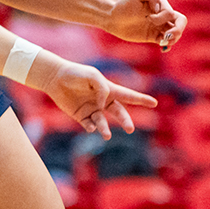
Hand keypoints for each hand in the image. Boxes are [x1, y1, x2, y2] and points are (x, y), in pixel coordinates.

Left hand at [33, 55, 156, 138]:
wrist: (55, 78)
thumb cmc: (75, 74)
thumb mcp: (91, 75)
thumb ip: (102, 87)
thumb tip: (104, 103)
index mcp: (108, 89)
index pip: (128, 95)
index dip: (141, 99)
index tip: (154, 103)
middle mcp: (102, 101)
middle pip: (119, 113)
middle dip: (126, 121)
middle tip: (130, 129)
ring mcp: (92, 110)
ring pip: (103, 122)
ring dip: (105, 128)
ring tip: (106, 134)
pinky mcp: (81, 116)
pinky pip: (89, 125)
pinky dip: (92, 127)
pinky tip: (91, 126)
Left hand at [105, 0, 186, 49]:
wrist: (111, 16)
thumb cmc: (124, 2)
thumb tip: (160, 7)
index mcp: (160, 4)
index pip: (171, 13)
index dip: (162, 17)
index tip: (148, 17)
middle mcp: (162, 15)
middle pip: (180, 22)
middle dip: (177, 30)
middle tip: (167, 35)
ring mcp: (158, 26)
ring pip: (175, 33)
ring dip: (173, 39)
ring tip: (163, 41)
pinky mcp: (152, 36)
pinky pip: (166, 42)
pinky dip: (168, 45)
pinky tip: (163, 48)